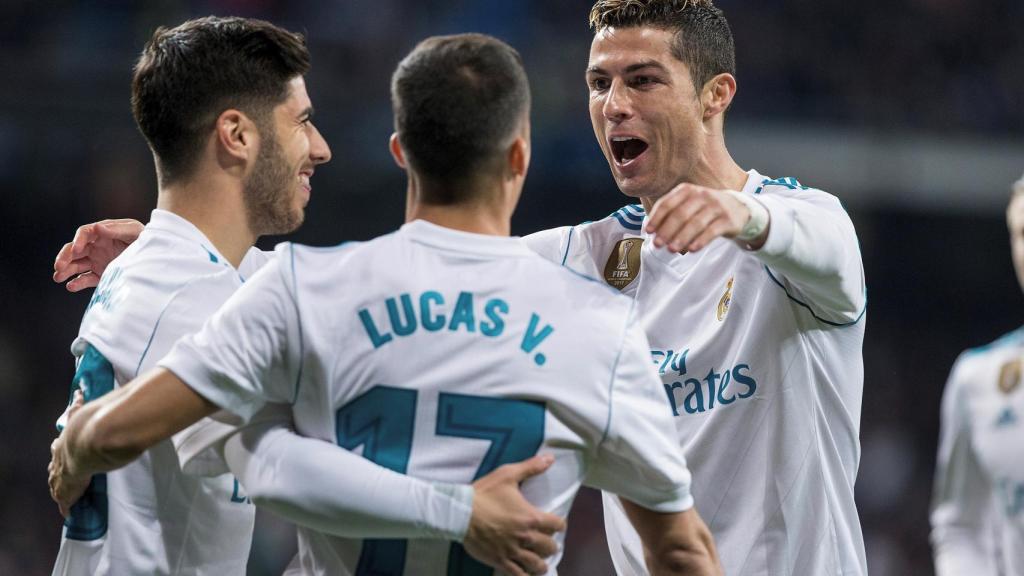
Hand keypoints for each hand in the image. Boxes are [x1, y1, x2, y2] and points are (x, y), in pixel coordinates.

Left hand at [49, 390, 90, 516]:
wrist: (85, 445)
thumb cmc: (84, 430)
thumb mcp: (79, 413)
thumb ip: (79, 404)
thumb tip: (78, 392)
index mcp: (63, 444)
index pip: (58, 449)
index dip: (59, 452)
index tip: (59, 451)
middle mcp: (59, 460)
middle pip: (55, 468)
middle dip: (56, 472)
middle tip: (58, 476)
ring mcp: (62, 476)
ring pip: (57, 485)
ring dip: (59, 490)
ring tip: (62, 496)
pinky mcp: (67, 489)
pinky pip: (65, 500)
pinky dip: (65, 506)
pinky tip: (67, 513)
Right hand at [54, 219, 143, 291]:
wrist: (156, 255)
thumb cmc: (144, 238)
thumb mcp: (134, 231)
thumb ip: (116, 230)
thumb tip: (98, 227)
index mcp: (102, 233)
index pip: (84, 233)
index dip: (78, 240)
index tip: (76, 249)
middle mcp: (96, 246)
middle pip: (74, 250)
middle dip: (64, 257)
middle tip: (58, 267)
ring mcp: (97, 260)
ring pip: (76, 265)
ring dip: (66, 271)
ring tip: (58, 278)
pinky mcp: (101, 274)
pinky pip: (86, 279)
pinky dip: (77, 283)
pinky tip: (71, 286)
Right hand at [463, 454, 565, 575]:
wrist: (459, 512)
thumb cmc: (484, 493)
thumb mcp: (508, 475)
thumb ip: (531, 467)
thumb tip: (550, 458)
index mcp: (531, 517)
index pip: (558, 525)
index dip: (559, 524)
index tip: (555, 524)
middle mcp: (525, 537)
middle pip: (550, 547)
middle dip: (550, 545)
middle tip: (546, 542)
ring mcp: (513, 551)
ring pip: (536, 565)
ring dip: (541, 563)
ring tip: (539, 562)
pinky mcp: (500, 561)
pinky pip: (518, 575)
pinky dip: (525, 575)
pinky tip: (526, 574)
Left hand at [646, 183, 752, 252]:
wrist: (737, 208)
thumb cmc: (704, 209)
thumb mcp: (687, 205)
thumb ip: (670, 214)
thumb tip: (651, 231)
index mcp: (687, 190)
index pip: (668, 203)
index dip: (656, 218)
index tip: (649, 232)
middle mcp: (702, 195)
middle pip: (681, 214)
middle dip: (667, 230)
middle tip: (657, 244)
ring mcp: (716, 207)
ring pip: (696, 223)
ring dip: (681, 238)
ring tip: (671, 249)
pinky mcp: (728, 220)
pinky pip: (712, 231)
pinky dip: (700, 241)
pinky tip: (691, 250)